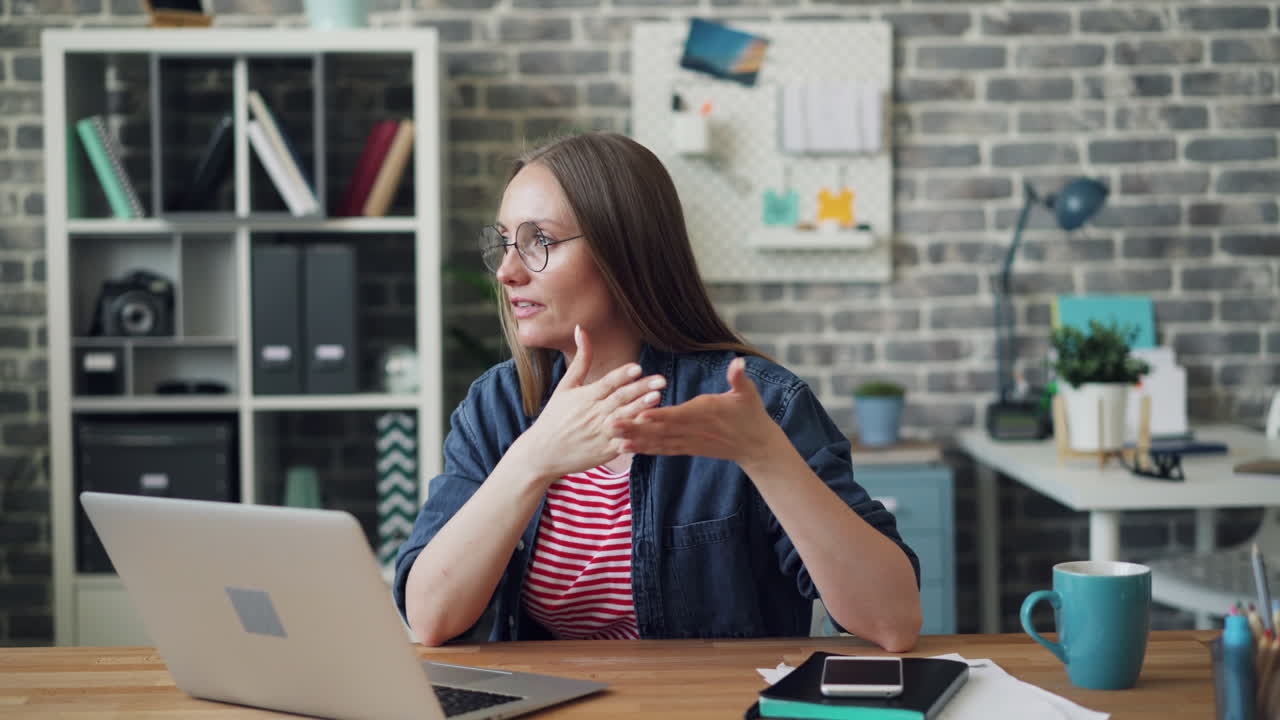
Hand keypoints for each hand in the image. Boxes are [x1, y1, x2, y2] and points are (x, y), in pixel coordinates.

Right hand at [516, 325, 665, 480]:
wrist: (542, 453)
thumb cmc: (554, 416)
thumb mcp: (565, 386)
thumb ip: (580, 360)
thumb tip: (581, 329)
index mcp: (585, 397)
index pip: (606, 383)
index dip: (621, 375)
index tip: (637, 368)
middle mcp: (593, 414)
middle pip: (620, 399)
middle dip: (641, 389)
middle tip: (660, 380)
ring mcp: (600, 433)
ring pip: (624, 418)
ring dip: (641, 408)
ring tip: (658, 397)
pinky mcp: (606, 451)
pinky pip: (624, 441)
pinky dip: (636, 434)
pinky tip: (650, 426)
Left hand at [613, 357, 781, 466]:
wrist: (755, 446)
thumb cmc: (751, 415)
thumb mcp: (748, 393)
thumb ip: (739, 378)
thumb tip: (739, 363)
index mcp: (704, 413)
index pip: (678, 415)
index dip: (659, 415)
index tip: (640, 413)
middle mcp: (692, 430)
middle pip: (660, 429)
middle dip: (635, 428)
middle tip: (610, 425)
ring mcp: (689, 441)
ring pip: (658, 442)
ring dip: (636, 441)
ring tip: (613, 441)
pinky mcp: (688, 448)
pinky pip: (663, 449)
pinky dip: (646, 449)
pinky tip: (628, 449)